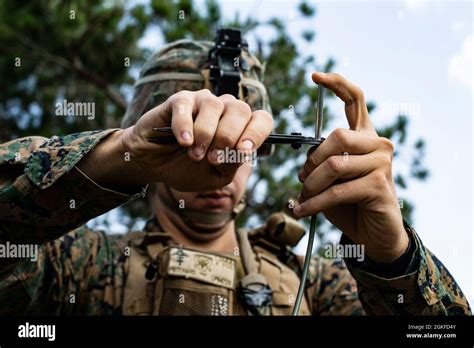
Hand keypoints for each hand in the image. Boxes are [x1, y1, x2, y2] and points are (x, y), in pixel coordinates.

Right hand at [121, 89, 272, 190]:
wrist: (157, 166)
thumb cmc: (189, 168)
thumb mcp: (216, 176)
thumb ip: (231, 164)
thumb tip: (240, 150)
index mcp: (240, 127)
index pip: (262, 120)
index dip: (256, 134)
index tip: (242, 151)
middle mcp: (226, 110)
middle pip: (241, 109)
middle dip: (227, 137)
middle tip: (212, 158)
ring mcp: (203, 102)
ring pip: (214, 106)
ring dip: (205, 134)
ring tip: (194, 154)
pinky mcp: (180, 101)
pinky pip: (186, 106)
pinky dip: (185, 126)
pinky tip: (184, 142)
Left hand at [293, 72, 407, 262]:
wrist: (374, 233)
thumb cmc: (350, 203)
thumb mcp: (331, 179)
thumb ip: (321, 164)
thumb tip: (304, 166)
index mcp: (365, 136)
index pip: (355, 100)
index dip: (336, 84)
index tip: (315, 75)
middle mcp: (377, 144)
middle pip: (337, 136)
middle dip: (312, 160)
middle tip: (302, 179)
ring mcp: (382, 163)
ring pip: (334, 165)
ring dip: (311, 185)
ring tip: (303, 198)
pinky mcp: (379, 185)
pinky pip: (337, 190)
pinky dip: (314, 203)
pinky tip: (303, 210)